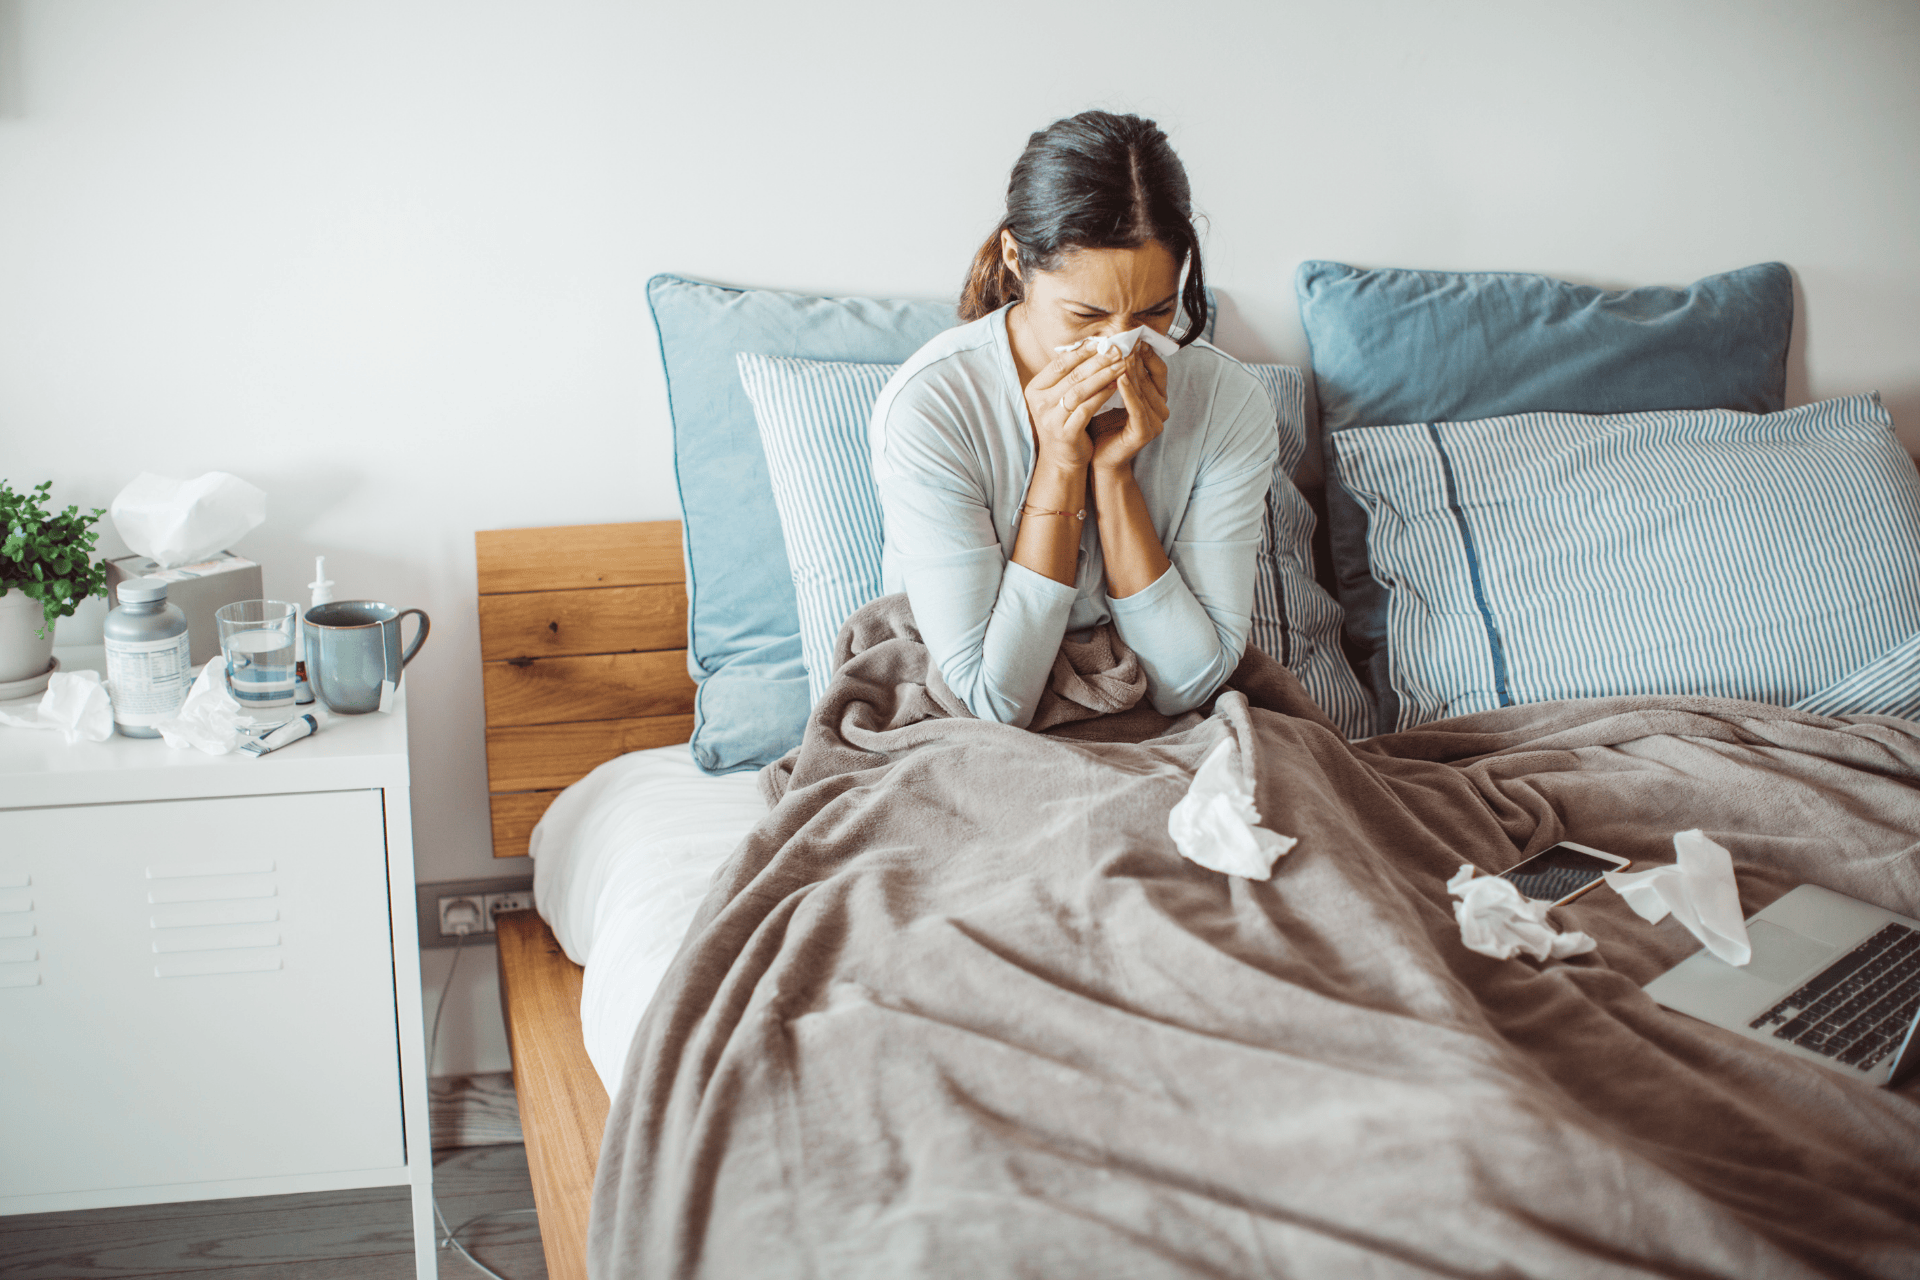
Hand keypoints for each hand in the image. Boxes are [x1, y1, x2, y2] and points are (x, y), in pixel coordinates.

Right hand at [1022, 342, 1125, 473]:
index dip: (1082, 351)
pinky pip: (1087, 409)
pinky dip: (1102, 395)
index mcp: (1035, 389)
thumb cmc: (1063, 422)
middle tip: (1117, 350)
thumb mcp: (1058, 397)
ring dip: (1103, 376)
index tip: (1102, 342)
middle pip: (1072, 375)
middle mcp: (1039, 403)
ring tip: (1120, 366)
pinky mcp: (1066, 432)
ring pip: (1080, 390)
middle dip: (1097, 361)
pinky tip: (1116, 386)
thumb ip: (1069, 376)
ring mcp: (1051, 419)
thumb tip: (1092, 345)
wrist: (1061, 459)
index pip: (1060, 364)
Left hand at [1088, 345, 1168, 474]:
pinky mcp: (1145, 432)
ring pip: (1143, 390)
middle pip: (1150, 377)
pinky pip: (1137, 407)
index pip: (1157, 370)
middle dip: (1136, 358)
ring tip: (1120, 353)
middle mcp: (1161, 409)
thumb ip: (1117, 375)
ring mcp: (1156, 422)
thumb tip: (1111, 345)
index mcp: (1156, 399)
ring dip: (1132, 371)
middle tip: (1126, 339)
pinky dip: (1128, 392)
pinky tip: (1119, 377)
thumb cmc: (1101, 425)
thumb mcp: (1110, 395)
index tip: (1133, 336)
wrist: (1098, 459)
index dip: (1147, 353)